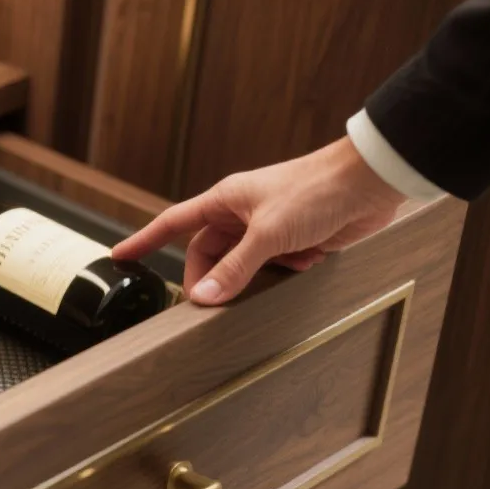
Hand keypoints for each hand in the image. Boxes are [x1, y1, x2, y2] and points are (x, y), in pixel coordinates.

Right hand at [109, 137, 407, 304]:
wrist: (369, 183)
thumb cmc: (315, 191)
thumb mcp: (268, 234)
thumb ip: (234, 269)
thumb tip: (203, 298)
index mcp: (225, 200)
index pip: (172, 223)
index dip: (145, 240)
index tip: (121, 257)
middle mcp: (242, 213)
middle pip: (209, 254)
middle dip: (213, 278)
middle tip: (210, 305)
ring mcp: (268, 227)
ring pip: (243, 265)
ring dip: (256, 275)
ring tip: (274, 274)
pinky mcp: (295, 239)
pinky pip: (275, 267)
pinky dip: (287, 271)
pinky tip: (307, 261)